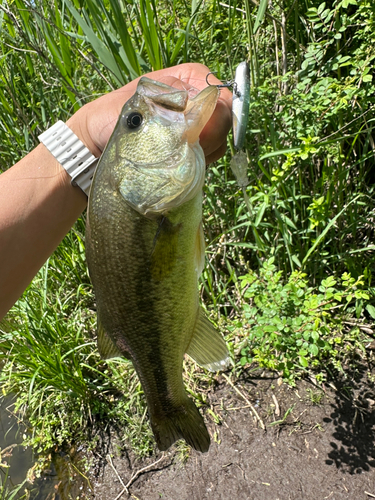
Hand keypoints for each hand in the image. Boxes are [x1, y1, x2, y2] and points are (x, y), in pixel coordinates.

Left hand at [67, 63, 231, 164]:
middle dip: (208, 138)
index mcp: (188, 78)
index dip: (215, 119)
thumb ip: (173, 99)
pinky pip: (209, 156)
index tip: (193, 134)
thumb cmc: (112, 118)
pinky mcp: (192, 148)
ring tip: (172, 155)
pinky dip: (196, 163)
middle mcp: (197, 99)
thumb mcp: (140, 102)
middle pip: (225, 121)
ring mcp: (197, 126)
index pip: (222, 97)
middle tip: (180, 147)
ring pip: (219, 141)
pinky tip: (175, 163)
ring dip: (200, 153)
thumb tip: (202, 103)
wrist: (97, 146)